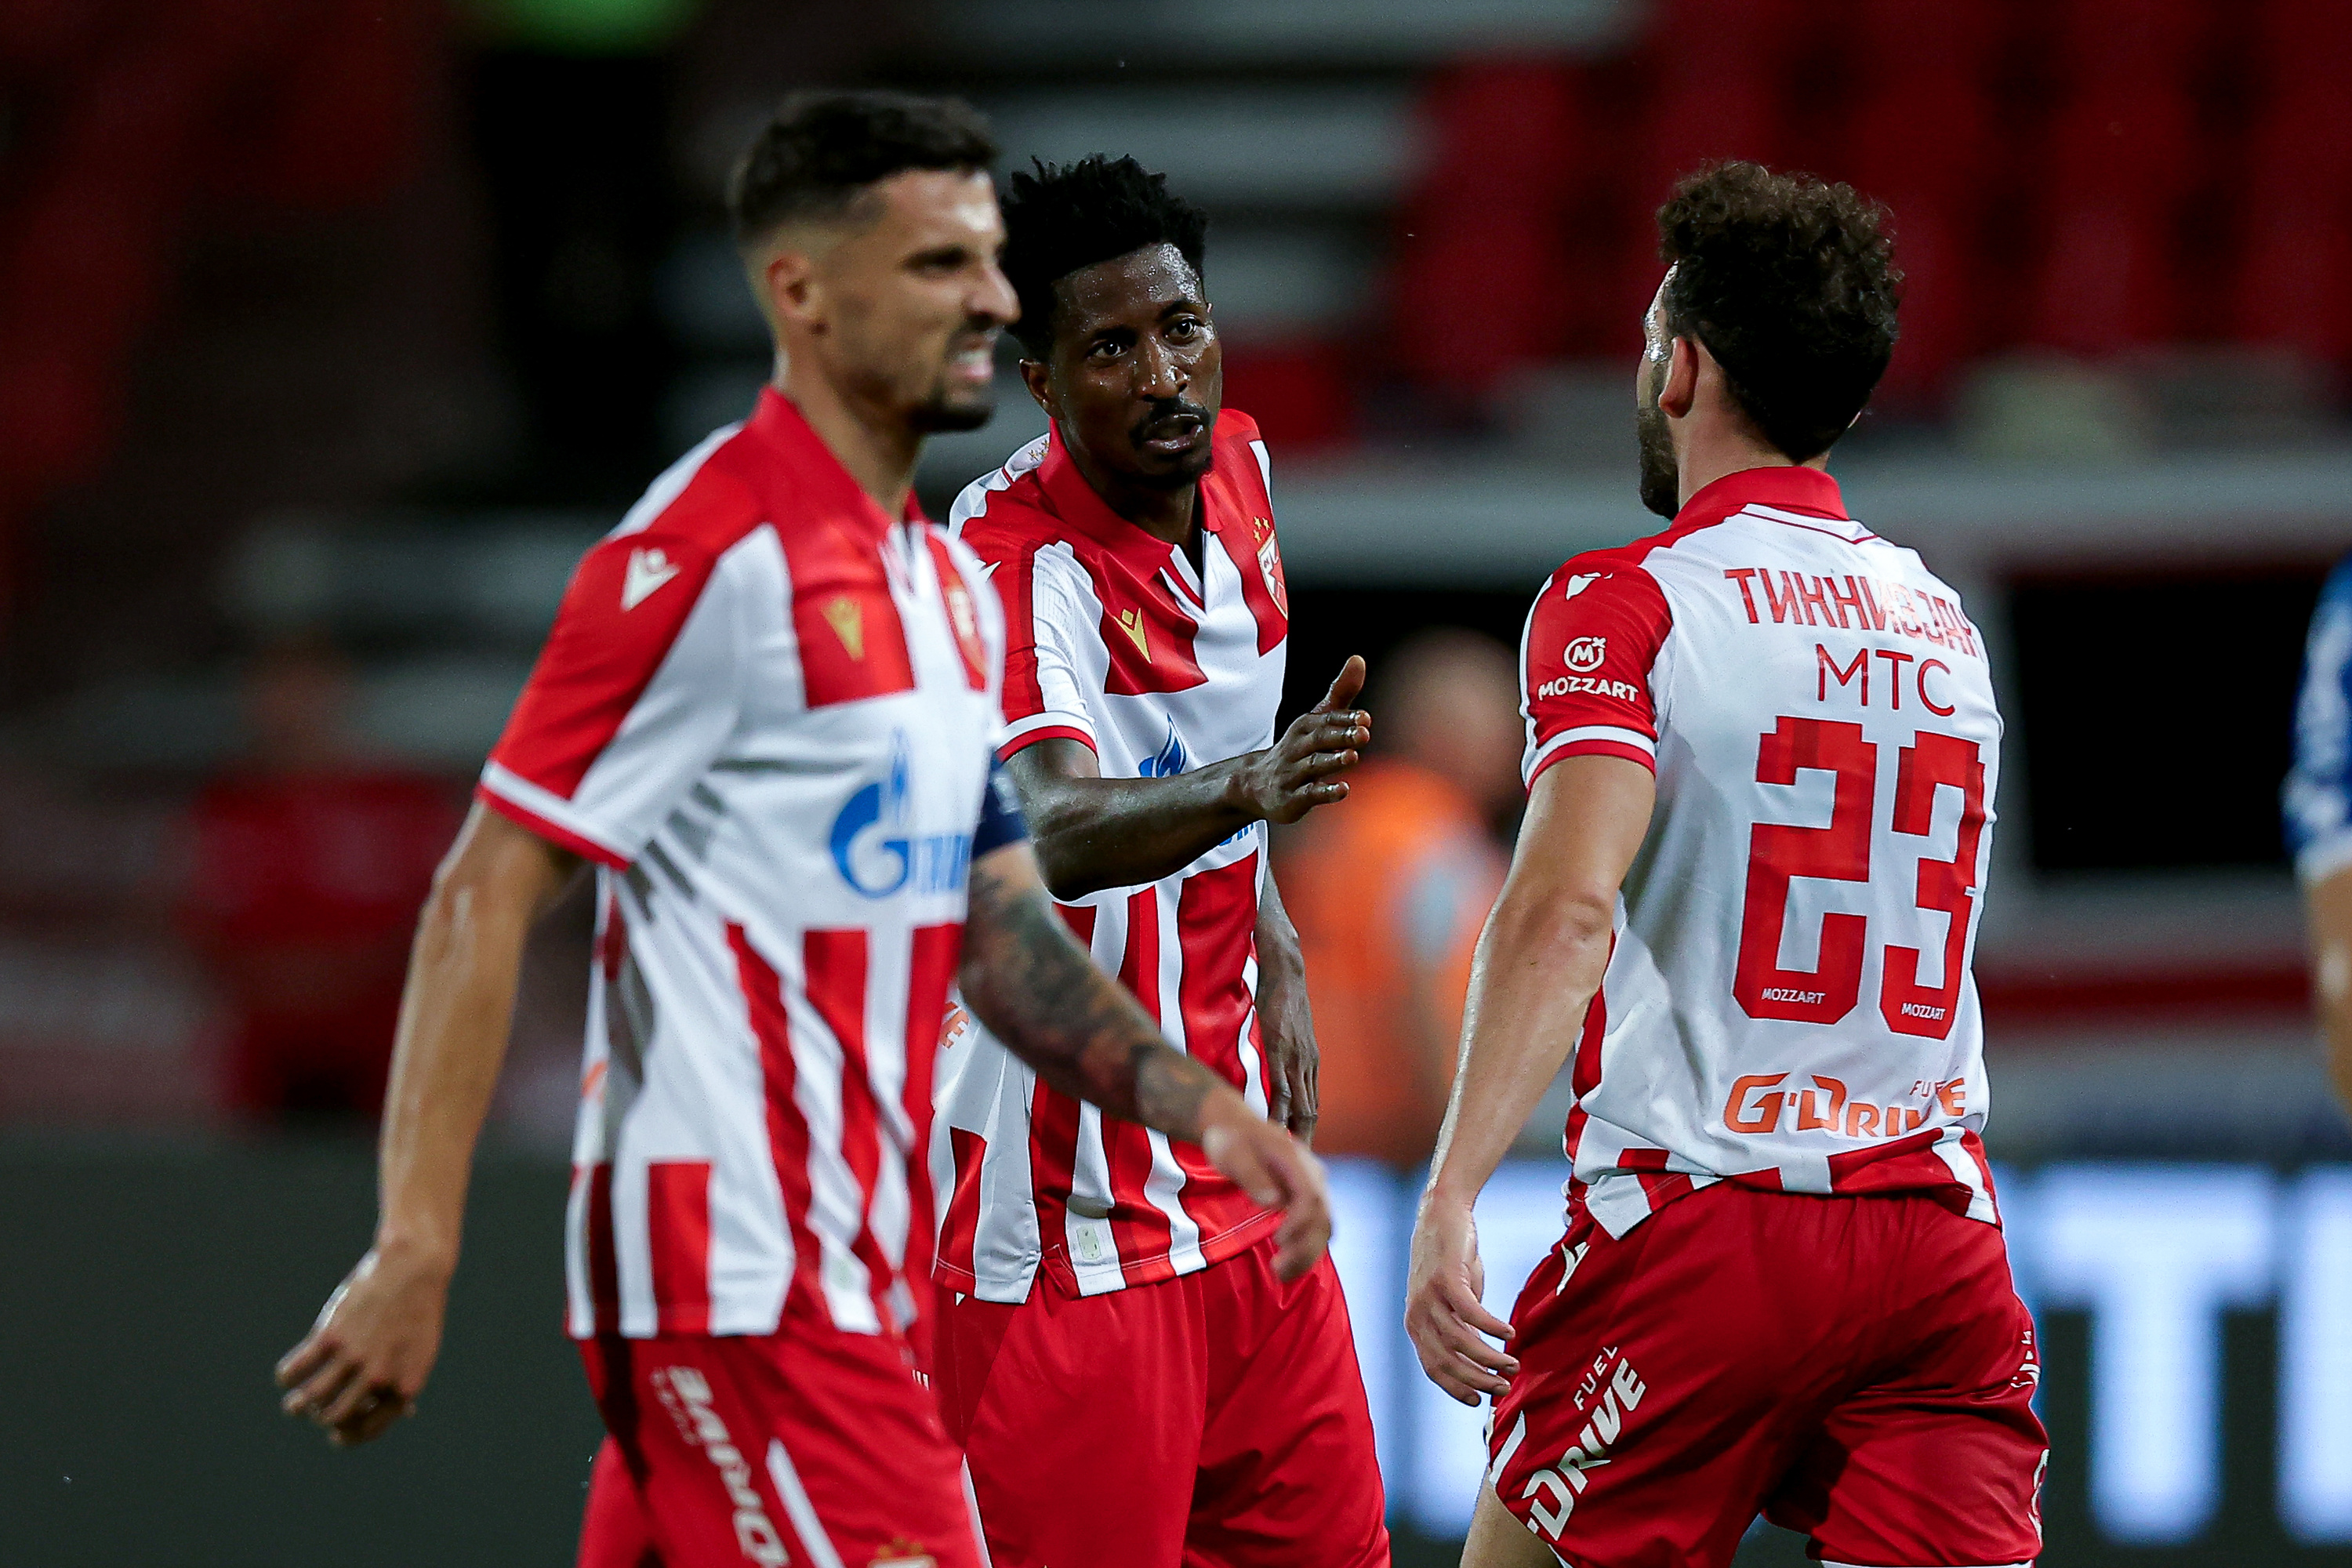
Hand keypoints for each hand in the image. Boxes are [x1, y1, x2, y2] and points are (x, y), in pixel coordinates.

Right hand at [275, 1242, 451, 1446]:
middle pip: (335, 1416)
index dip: (350, 1435)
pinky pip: (295, 1370)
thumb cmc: (419, 1312)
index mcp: (404, 1386)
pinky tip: (288, 1376)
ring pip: (310, 1399)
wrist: (414, 1268)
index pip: (368, 1428)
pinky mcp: (330, 1335)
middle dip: (322, 1418)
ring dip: (296, 1406)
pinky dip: (286, 1377)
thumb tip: (404, 1413)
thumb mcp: (422, 1353)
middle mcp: (378, 1376)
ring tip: (293, 1405)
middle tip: (316, 1410)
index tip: (337, 1432)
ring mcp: (353, 1356)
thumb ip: (407, 1383)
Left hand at [1200, 1093, 1330, 1281]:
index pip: (1311, 1198)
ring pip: (1323, 1225)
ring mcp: (1312, 1185)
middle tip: (1278, 1270)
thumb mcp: (1233, 1153)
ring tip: (1282, 1274)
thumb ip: (1252, 1176)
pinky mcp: (1306, 1197)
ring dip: (1307, 1253)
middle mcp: (1312, 1174)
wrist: (1235, 1126)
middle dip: (1305, 1248)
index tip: (1278, 1240)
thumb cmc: (1232, 1139)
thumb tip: (1274, 1202)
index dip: (1299, 1223)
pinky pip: (1315, 1225)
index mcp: (1296, 1161)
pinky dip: (1305, 1247)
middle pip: (1323, 1216)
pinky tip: (1287, 1263)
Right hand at [1233, 657, 1368, 824]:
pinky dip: (1325, 792)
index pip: (1326, 719)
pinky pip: (1309, 794)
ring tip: (1352, 757)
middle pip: (1319, 739)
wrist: (1256, 784)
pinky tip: (1343, 790)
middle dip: (1340, 736)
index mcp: (1305, 726)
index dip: (1344, 719)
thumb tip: (1358, 659)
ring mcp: (1293, 773)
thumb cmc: (1298, 748)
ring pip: (1313, 766)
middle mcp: (1298, 747)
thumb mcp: (1317, 719)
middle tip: (1364, 734)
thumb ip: (1340, 692)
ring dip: (1332, 761)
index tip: (1364, 718)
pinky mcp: (1292, 799)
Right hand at [1258, 968, 1319, 1144]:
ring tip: (1284, 1160)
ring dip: (1293, 1134)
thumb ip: (1286, 1050)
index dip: (1306, 1130)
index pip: (1311, 1105)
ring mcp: (1296, 1060)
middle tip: (1295, 1169)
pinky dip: (1278, 1113)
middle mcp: (1307, 1064)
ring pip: (1300, 1107)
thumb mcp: (1289, 1029)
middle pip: (1310, 1113)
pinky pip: (1281, 1090)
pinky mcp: (1281, 1052)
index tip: (1299, 1153)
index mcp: (1309, 1061)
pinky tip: (1271, 1130)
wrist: (1285, 969)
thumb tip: (1276, 1066)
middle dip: (1303, 1141)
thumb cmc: (1282, 996)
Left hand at [1406, 1193, 1517, 1405]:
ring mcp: (1429, 1297)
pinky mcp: (1446, 1279)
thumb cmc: (1451, 1262)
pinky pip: (1471, 1313)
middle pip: (1448, 1360)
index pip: (1434, 1368)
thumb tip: (1482, 1360)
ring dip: (1490, 1358)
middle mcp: (1417, 1315)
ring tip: (1513, 1364)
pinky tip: (1509, 1334)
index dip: (1457, 1387)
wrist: (1442, 1215)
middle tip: (1505, 1387)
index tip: (1480, 1401)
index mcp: (1416, 1325)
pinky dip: (1491, 1327)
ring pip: (1461, 1341)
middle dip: (1478, 1379)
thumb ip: (1461, 1329)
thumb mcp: (1453, 1302)